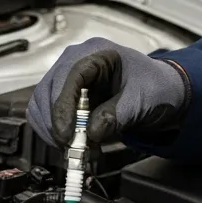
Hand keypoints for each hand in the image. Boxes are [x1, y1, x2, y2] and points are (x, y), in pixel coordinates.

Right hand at [26, 37, 188, 148]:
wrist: (159, 93)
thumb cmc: (153, 88)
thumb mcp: (140, 101)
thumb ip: (116, 115)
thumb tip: (92, 132)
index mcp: (96, 53)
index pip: (68, 76)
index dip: (62, 107)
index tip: (65, 134)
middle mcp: (75, 62)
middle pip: (48, 91)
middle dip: (55, 123)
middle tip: (70, 148)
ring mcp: (68, 79)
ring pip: (42, 104)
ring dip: (53, 130)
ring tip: (74, 149)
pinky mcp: (65, 96)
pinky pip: (47, 114)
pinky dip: (54, 132)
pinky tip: (71, 144)